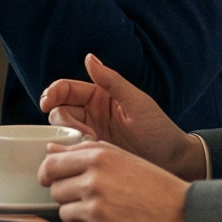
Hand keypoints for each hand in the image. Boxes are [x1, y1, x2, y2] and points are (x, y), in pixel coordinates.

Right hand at [39, 55, 203, 177]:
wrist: (174, 163)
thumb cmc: (160, 131)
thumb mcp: (137, 103)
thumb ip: (112, 81)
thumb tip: (89, 58)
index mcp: (100, 96)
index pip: (67, 89)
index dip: (52, 93)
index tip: (47, 103)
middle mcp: (92, 114)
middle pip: (60, 110)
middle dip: (63, 120)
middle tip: (82, 133)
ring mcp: (90, 134)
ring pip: (62, 131)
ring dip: (68, 137)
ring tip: (90, 145)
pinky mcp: (92, 153)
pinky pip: (71, 150)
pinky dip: (71, 151)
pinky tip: (85, 155)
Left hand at [40, 141, 189, 221]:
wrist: (180, 214)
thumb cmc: (154, 183)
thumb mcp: (121, 156)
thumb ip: (83, 151)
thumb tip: (51, 149)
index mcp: (97, 158)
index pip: (51, 165)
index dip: (46, 173)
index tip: (48, 178)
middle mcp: (93, 181)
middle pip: (55, 190)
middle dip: (66, 193)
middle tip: (88, 194)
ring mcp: (95, 208)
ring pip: (63, 212)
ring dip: (77, 212)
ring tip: (103, 208)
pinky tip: (109, 221)